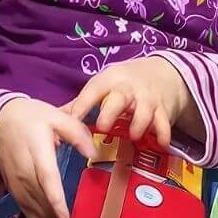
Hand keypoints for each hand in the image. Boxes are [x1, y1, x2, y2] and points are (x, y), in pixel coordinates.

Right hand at [0, 97, 96, 217]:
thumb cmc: (31, 117)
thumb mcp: (57, 116)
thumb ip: (76, 133)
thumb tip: (93, 152)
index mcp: (37, 151)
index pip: (46, 178)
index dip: (55, 200)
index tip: (65, 217)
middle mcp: (24, 170)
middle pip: (39, 198)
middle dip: (53, 216)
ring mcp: (16, 180)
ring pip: (29, 206)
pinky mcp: (11, 185)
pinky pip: (22, 206)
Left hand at [67, 56, 194, 148]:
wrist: (162, 73)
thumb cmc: (124, 83)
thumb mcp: (104, 86)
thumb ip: (81, 103)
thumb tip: (53, 118)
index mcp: (109, 82)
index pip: (93, 92)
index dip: (82, 105)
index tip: (72, 121)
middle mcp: (129, 89)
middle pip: (120, 98)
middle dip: (112, 112)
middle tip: (103, 127)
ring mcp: (147, 99)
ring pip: (145, 111)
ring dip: (139, 124)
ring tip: (134, 137)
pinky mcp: (163, 110)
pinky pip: (164, 123)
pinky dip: (163, 134)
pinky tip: (160, 144)